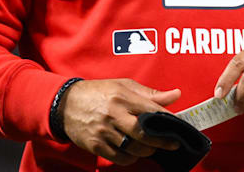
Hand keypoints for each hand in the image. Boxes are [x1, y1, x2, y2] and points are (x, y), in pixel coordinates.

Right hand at [61, 78, 180, 164]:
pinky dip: (130, 158)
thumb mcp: (124, 86)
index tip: (178, 127)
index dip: (167, 120)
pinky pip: (118, 157)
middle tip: (172, 144)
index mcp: (122, 97)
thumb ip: (150, 93)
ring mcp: (103, 131)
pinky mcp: (95, 145)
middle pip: (143, 133)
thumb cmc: (99, 93)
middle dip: (161, 141)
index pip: (151, 110)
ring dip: (146, 150)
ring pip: (132, 148)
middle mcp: (113, 114)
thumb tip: (175, 95)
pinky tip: (133, 152)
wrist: (66, 104)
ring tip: (151, 146)